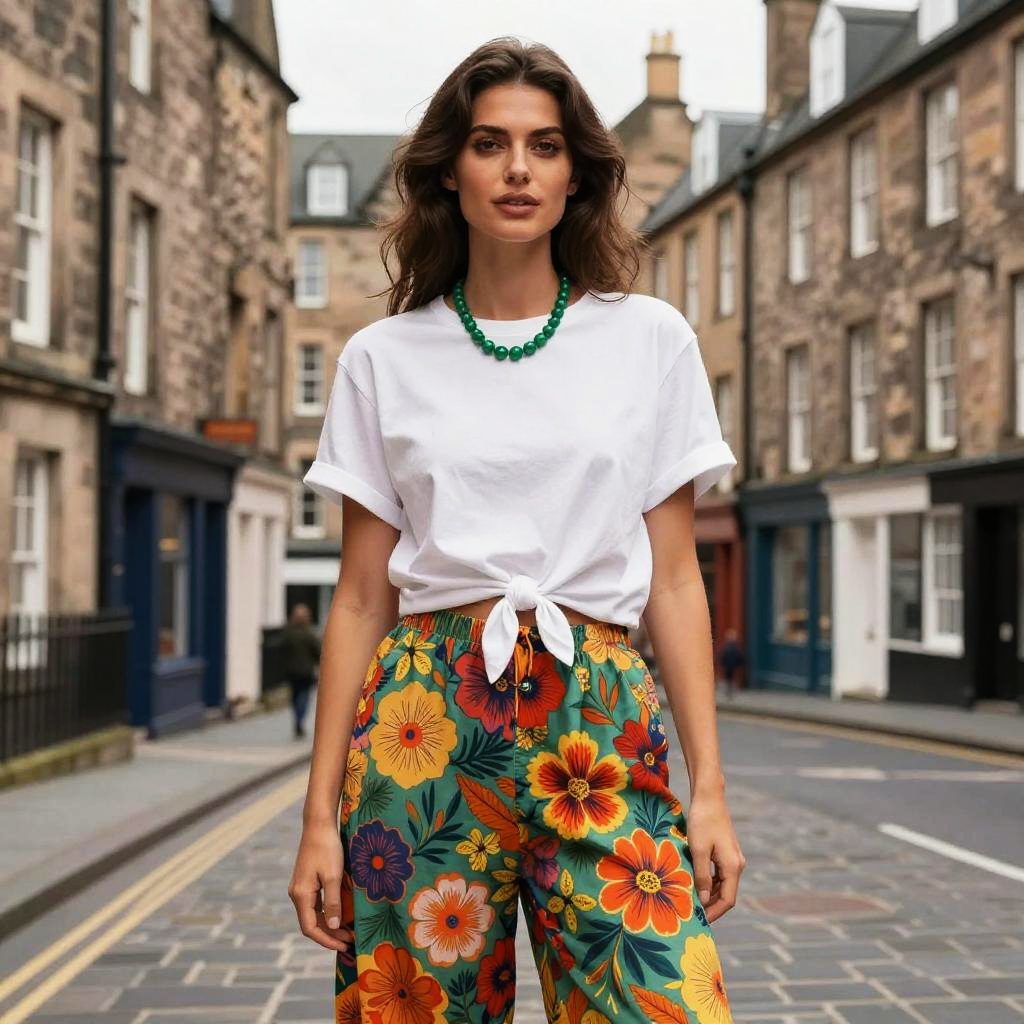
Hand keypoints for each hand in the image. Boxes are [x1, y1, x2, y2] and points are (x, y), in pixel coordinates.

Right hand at [288, 821, 353, 951]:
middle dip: (329, 935)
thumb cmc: (327, 848)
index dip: (326, 941)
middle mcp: (297, 894)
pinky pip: (315, 904)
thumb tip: (332, 927)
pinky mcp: (306, 881)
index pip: (310, 928)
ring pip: (313, 914)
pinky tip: (340, 914)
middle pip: (311, 923)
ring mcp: (300, 887)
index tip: (344, 947)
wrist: (319, 824)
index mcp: (301, 895)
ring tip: (348, 931)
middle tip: (350, 941)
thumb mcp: (333, 875)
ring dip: (329, 925)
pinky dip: (327, 913)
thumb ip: (333, 902)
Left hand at [685, 790, 745, 923]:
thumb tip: (704, 901)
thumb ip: (702, 877)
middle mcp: (737, 865)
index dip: (714, 913)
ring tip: (691, 902)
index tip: (699, 922)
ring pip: (723, 885)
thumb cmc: (702, 821)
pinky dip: (709, 883)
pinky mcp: (726, 852)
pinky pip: (719, 875)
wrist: (709, 797)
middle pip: (726, 894)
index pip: (727, 900)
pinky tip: (695, 884)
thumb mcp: (698, 850)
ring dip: (709, 895)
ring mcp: (732, 858)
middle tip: (692, 915)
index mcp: (733, 867)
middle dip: (711, 907)